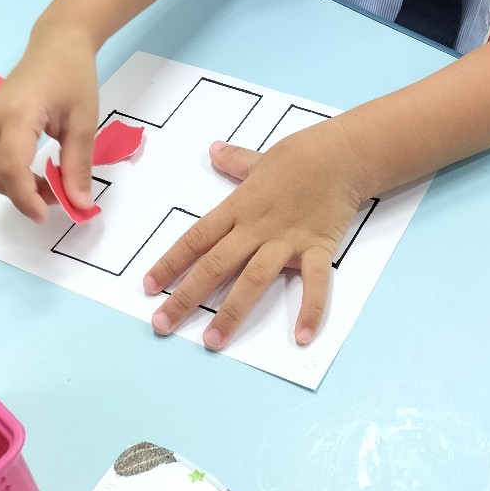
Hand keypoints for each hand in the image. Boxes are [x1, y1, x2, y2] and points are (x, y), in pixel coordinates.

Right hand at [0, 28, 99, 221]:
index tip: (48, 215)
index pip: (11, 168)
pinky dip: (12, 173)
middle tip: (60, 197)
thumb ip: (78, 164)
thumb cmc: (74, 77)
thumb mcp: (84, 121)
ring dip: (17, 187)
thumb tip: (80, 204)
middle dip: (25, 195)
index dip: (26, 198)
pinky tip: (38, 170)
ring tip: (52, 184)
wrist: (58, 44)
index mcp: (18, 115)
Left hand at [143, 121, 367, 349]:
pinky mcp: (317, 247)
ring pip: (254, 278)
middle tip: (162, 325)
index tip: (148, 286)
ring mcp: (287, 240)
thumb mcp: (260, 158)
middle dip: (187, 296)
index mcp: (239, 207)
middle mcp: (257, 227)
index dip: (171, 262)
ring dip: (232, 310)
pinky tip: (302, 336)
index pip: (197, 238)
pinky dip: (310, 309)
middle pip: (215, 264)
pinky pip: (314, 282)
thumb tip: (214, 150)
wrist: (342, 153)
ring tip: (212, 340)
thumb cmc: (301, 154)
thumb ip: (236, 160)